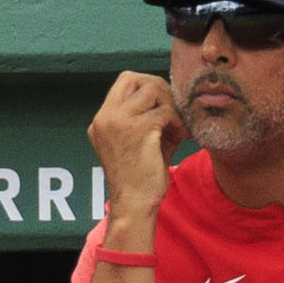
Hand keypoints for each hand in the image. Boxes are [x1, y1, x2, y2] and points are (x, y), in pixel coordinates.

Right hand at [85, 68, 183, 224]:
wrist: (135, 204)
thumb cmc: (141, 177)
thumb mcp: (138, 141)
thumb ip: (147, 116)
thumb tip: (172, 95)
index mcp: (102, 120)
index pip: (125, 81)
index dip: (148, 87)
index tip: (164, 107)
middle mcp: (104, 118)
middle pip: (135, 78)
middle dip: (160, 90)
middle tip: (174, 113)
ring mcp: (117, 122)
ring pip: (152, 90)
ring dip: (171, 106)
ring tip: (178, 128)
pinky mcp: (136, 130)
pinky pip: (165, 111)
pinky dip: (178, 122)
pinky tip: (182, 137)